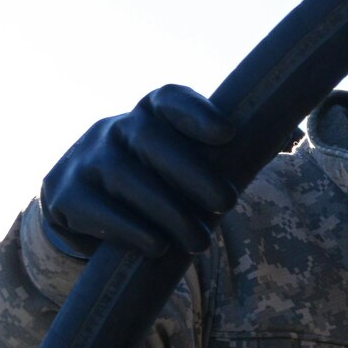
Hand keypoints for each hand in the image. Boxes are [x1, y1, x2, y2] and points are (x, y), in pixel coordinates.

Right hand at [39, 85, 238, 258]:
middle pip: (149, 139)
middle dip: (192, 173)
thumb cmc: (156, 184)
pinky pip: (98, 210)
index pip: (169, 100)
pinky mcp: (63, 195)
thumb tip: (284, 138)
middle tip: (226, 204)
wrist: (86, 211)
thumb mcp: (182, 164)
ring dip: (168, 212)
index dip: (197, 113)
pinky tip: (157, 247)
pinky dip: (131, 230)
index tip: (227, 134)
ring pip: (125, 178)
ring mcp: (84, 160)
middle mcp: (113, 129)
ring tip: (199, 241)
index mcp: (147, 116)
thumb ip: (222, 154)